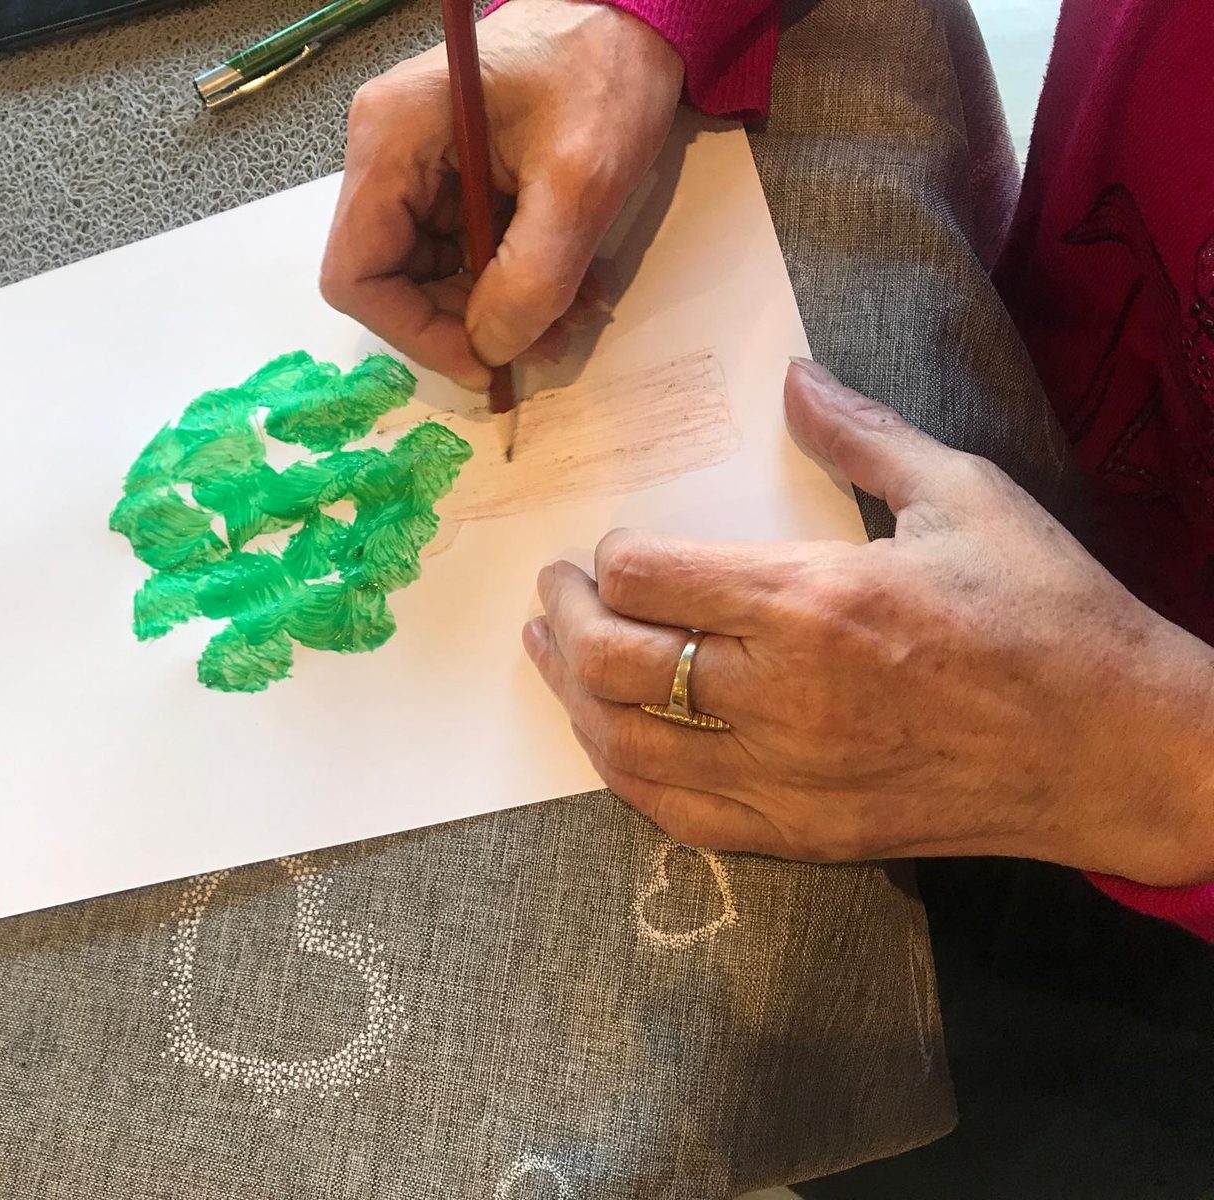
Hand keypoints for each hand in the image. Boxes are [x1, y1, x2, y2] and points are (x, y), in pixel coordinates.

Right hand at [320, 0, 684, 389]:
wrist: (637, 17)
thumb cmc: (603, 71)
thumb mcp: (578, 181)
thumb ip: (532, 276)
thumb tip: (492, 348)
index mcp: (391, 141)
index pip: (357, 273)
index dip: (412, 332)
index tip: (481, 359)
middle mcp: (388, 155)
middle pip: (393, 282)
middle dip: (466, 325)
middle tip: (542, 344)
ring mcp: (420, 167)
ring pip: (433, 277)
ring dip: (498, 311)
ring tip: (570, 316)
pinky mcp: (454, 178)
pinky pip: (464, 254)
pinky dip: (512, 282)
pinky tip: (568, 287)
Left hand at [524, 359, 1213, 886]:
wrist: (1116, 750)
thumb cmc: (1045, 614)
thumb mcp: (964, 493)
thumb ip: (861, 433)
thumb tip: (794, 375)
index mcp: (812, 600)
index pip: (647, 577)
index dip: (611, 557)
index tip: (614, 548)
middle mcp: (781, 695)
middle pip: (613, 660)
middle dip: (566, 617)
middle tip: (557, 590)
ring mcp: (786, 776)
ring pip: (625, 744)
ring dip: (570, 695)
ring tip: (553, 655)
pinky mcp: (801, 833)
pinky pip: (675, 813)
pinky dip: (624, 772)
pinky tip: (611, 739)